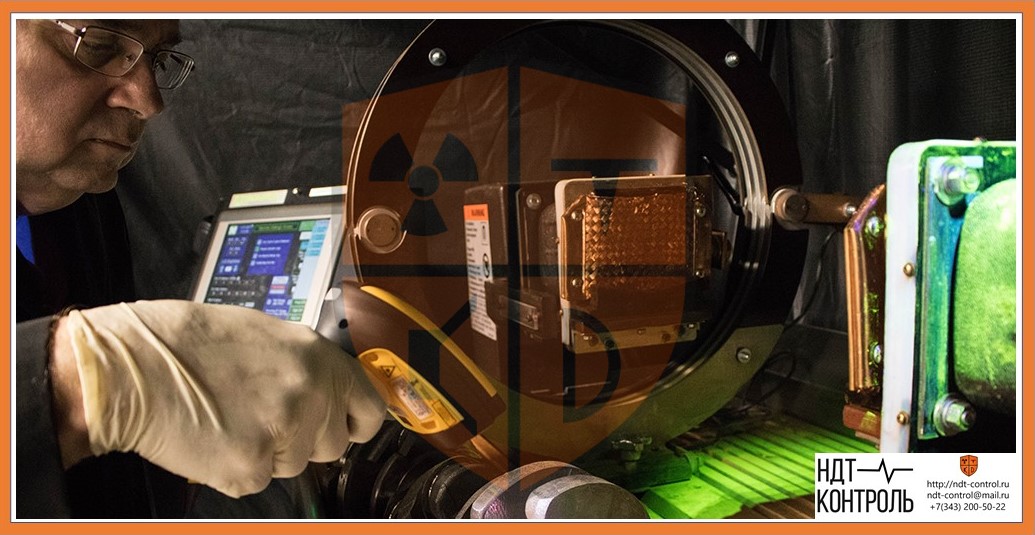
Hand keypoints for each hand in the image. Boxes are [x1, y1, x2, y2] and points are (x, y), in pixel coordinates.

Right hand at [54, 300, 384, 497]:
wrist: (130, 367)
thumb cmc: (187, 342)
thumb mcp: (265, 333)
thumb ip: (306, 365)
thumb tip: (328, 389)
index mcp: (317, 357)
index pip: (370, 407)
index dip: (356, 421)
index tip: (346, 425)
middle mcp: (309, 395)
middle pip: (331, 444)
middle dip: (304, 437)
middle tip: (263, 414)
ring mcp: (283, 434)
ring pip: (294, 464)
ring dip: (268, 451)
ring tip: (230, 418)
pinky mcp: (250, 468)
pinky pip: (258, 481)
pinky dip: (236, 468)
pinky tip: (213, 437)